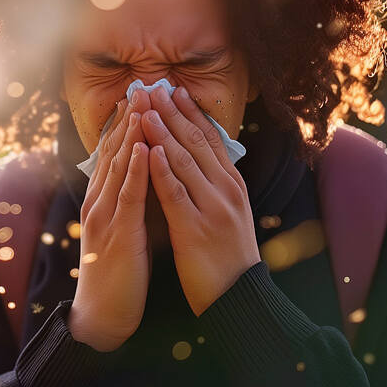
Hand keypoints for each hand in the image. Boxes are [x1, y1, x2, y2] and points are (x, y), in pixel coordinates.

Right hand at [69, 89, 152, 350]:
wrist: (102, 316)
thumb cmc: (118, 271)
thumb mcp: (124, 226)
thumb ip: (132, 198)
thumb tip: (150, 170)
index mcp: (103, 198)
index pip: (115, 152)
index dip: (127, 122)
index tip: (140, 94)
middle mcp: (99, 201)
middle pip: (114, 151)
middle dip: (129, 117)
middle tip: (141, 85)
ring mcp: (104, 216)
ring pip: (118, 166)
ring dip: (131, 133)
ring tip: (143, 103)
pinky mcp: (116, 234)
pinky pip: (127, 196)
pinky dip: (134, 169)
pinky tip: (142, 147)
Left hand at [139, 86, 260, 316]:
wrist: (239, 298)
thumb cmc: (228, 255)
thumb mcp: (229, 211)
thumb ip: (215, 183)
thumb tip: (199, 156)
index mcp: (232, 184)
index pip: (211, 139)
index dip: (191, 112)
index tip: (175, 90)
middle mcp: (226, 189)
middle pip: (197, 142)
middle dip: (173, 113)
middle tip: (154, 88)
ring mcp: (212, 207)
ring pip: (185, 161)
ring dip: (163, 132)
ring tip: (146, 109)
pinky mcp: (196, 228)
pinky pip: (176, 194)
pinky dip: (162, 170)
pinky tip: (150, 151)